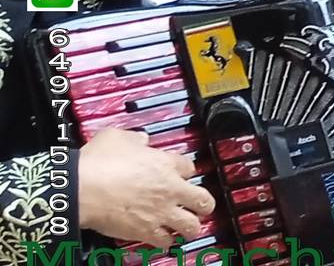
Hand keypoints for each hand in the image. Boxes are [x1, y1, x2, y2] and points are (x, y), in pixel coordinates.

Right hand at [78, 129, 215, 247]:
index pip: (189, 167)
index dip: (185, 170)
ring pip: (191, 225)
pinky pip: (165, 241)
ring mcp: (161, 212)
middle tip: (200, 206)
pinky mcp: (146, 231)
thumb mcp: (118, 137)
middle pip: (203, 199)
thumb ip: (135, 139)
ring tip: (189, 228)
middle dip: (204, 204)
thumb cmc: (98, 161)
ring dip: (191, 227)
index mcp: (166, 163)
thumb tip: (140, 141)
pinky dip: (166, 241)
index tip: (181, 173)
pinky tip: (163, 239)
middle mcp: (170, 189)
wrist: (82, 189)